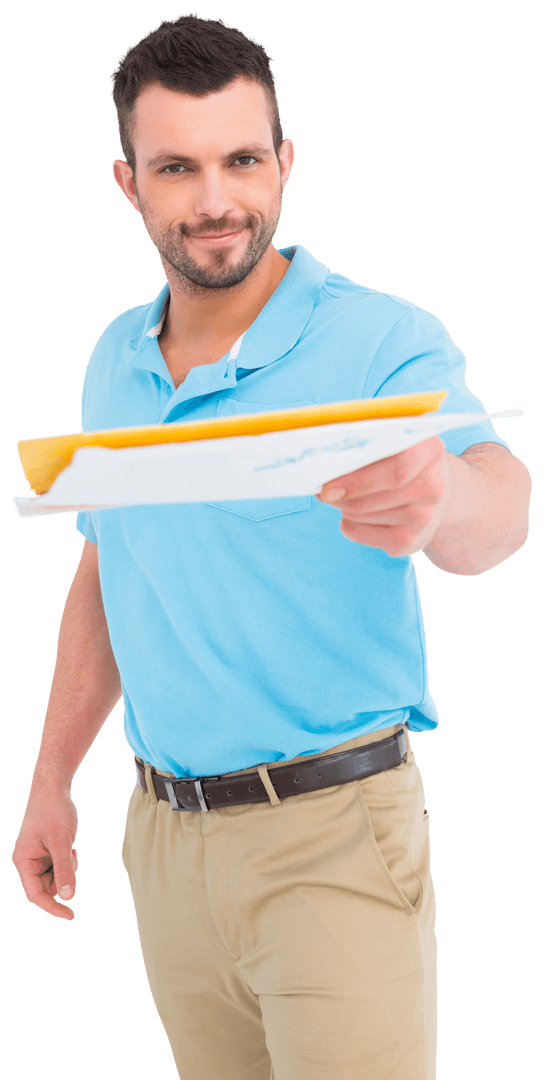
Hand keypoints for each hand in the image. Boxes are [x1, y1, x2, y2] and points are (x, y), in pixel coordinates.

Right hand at [12, 788, 78, 920]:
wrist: (53, 788)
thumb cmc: (54, 811)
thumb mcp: (61, 841)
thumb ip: (64, 869)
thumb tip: (69, 897)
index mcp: (23, 861)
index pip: (35, 895)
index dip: (52, 908)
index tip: (71, 916)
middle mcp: (27, 862)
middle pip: (47, 888)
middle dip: (63, 879)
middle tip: (72, 857)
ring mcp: (37, 857)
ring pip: (55, 878)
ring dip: (67, 870)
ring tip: (71, 849)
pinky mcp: (46, 852)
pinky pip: (58, 868)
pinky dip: (68, 862)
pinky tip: (71, 846)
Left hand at [316, 435, 451, 556]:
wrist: (435, 492)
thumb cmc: (399, 461)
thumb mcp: (391, 444)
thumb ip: (362, 447)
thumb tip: (324, 471)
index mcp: (428, 450)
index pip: (397, 468)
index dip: (358, 480)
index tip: (327, 487)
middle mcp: (434, 485)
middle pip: (377, 497)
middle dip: (343, 496)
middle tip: (324, 491)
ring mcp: (426, 516)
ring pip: (366, 516)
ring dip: (345, 508)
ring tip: (342, 498)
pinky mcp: (413, 541)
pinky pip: (366, 536)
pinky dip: (351, 526)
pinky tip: (353, 516)